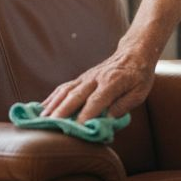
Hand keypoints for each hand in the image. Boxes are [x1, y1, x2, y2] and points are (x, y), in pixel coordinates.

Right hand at [40, 46, 157, 122]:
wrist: (133, 52)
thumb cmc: (139, 75)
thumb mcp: (140, 92)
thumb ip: (124, 105)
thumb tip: (108, 119)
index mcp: (112, 82)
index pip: (96, 100)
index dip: (86, 114)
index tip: (76, 128)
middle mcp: (95, 78)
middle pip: (75, 95)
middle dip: (62, 111)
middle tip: (50, 126)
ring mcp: (86, 77)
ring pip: (66, 90)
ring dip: (53, 104)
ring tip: (41, 119)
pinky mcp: (81, 78)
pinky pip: (64, 87)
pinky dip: (52, 97)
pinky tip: (42, 108)